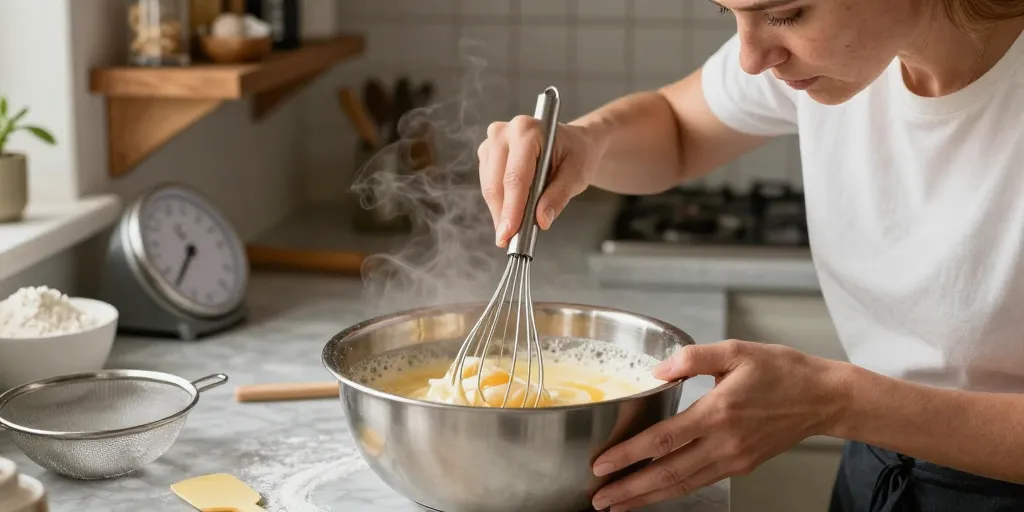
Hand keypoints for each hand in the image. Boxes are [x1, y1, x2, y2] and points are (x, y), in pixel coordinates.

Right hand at [477, 117, 604, 246]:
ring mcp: (492, 141)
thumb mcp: (576, 175)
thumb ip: (558, 197)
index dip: (512, 208)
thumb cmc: (576, 154)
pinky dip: (498, 204)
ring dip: (499, 212)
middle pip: (497, 183)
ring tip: (512, 230)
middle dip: (503, 214)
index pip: (516, 177)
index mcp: (528, 131)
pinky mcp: (487, 153)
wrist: (573, 143)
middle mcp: (504, 132)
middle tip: (509, 240)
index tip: (510, 233)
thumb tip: (541, 220)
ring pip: (489, 186)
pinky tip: (510, 215)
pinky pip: (488, 185)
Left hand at [590, 340, 847, 510]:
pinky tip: (654, 492)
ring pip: (682, 484)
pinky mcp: (741, 465)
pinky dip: (673, 491)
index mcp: (718, 411)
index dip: (628, 454)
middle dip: (629, 489)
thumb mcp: (736, 350)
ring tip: (618, 504)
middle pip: (667, 473)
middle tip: (599, 498)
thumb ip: (692, 358)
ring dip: (647, 497)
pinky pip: (700, 481)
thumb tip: (657, 370)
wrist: (824, 398)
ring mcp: (733, 459)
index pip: (662, 440)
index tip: (601, 464)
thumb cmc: (782, 371)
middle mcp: (724, 442)